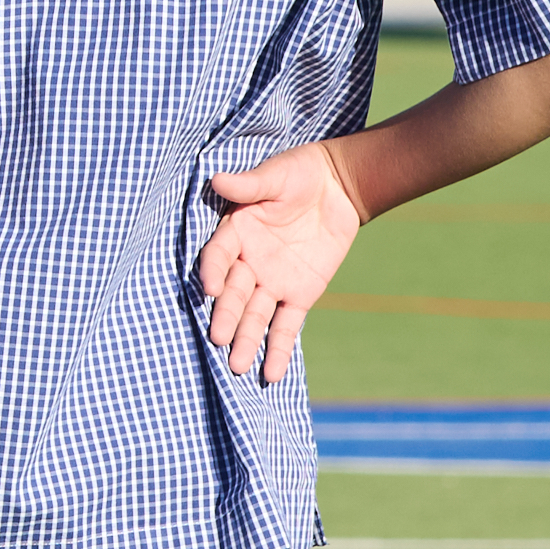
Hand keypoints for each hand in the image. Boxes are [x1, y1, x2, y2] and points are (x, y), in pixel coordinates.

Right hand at [193, 139, 364, 385]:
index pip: (219, 256)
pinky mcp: (299, 295)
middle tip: (217, 338)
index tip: (212, 289)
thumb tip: (217, 179)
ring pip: (256, 316)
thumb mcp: (275, 176)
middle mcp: (249, 262)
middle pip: (235, 294)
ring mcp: (272, 282)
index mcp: (237, 233)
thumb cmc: (299, 174)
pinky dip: (278, 349)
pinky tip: (270, 374)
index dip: (213, 271)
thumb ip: (250, 185)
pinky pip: (286, 325)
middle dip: (226, 316)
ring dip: (246, 340)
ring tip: (237, 366)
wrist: (338, 186)